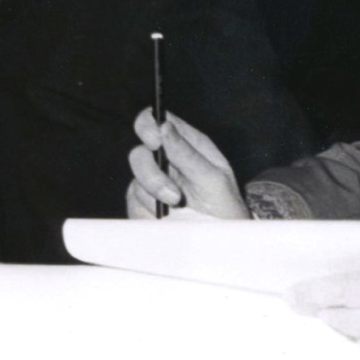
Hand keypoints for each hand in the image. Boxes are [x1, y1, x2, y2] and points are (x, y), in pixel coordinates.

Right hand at [126, 108, 249, 219]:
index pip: (156, 120)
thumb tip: (163, 125)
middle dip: (151, 173)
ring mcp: (151, 182)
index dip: (148, 124)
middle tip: (173, 194)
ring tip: (181, 206)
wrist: (220, 240)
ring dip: (157, 196)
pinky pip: (135, 203)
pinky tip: (169, 217)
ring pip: (136, 180)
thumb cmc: (224, 204)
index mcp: (184, 143)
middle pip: (139, 153)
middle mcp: (164, 160)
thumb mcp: (213, 178)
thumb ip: (187, 153)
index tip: (154, 140)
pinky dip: (151, 211)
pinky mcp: (141, 205)